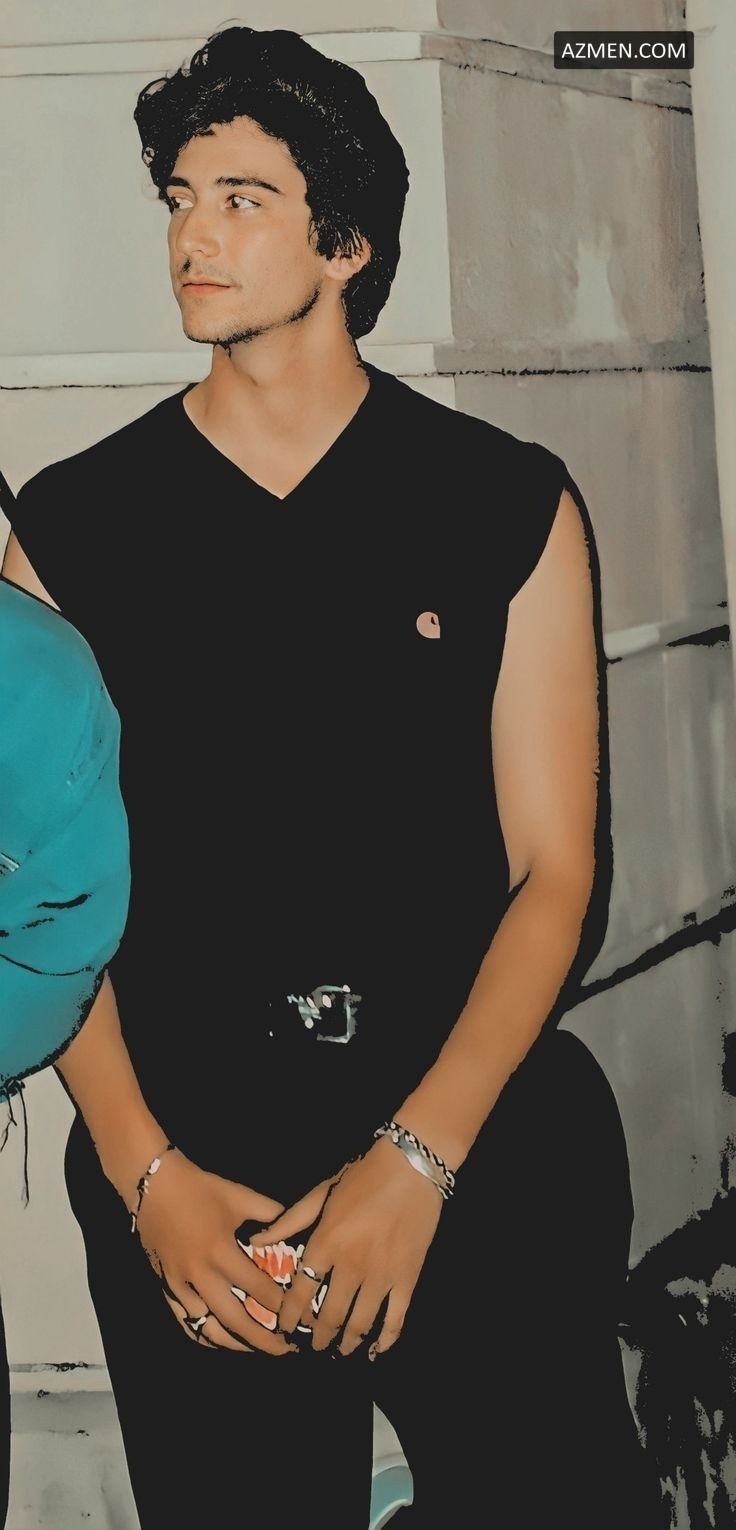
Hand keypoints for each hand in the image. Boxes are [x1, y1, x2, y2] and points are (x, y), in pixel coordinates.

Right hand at [134, 1149, 297, 1355]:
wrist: (153, 1186)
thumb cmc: (199, 1189)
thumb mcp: (240, 1196)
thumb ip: (271, 1215)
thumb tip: (296, 1230)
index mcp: (220, 1252)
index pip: (258, 1289)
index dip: (282, 1305)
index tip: (300, 1315)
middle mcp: (200, 1275)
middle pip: (235, 1320)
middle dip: (263, 1339)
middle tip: (285, 1348)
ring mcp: (179, 1285)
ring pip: (208, 1329)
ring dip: (235, 1344)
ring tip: (257, 1348)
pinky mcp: (166, 1288)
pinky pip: (185, 1322)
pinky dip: (205, 1336)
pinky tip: (222, 1339)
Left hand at [249, 1139, 443, 1356]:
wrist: (411, 1167)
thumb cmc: (363, 1177)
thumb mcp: (321, 1194)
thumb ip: (289, 1221)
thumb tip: (256, 1241)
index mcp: (326, 1244)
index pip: (300, 1292)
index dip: (290, 1315)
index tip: (286, 1328)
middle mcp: (351, 1266)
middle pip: (329, 1314)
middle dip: (319, 1336)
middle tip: (314, 1346)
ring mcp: (381, 1275)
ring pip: (360, 1323)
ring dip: (348, 1342)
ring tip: (341, 1350)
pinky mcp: (408, 1278)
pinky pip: (396, 1318)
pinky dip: (386, 1339)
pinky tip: (378, 1349)